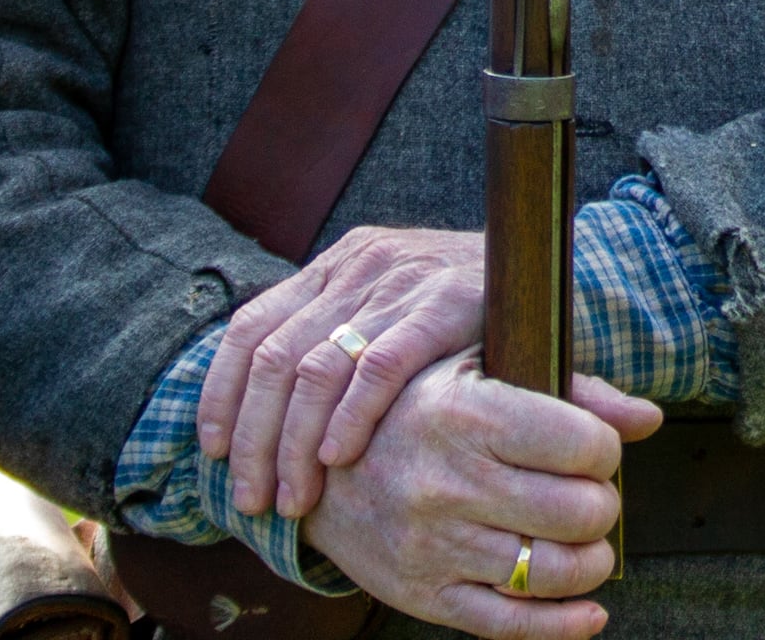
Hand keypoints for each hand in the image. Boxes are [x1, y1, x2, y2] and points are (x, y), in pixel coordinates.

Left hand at [197, 226, 484, 519]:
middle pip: (276, 357)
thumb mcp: (391, 306)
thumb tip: (264, 412)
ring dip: (294, 444)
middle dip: (253, 438)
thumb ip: (340, 338)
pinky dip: (352, 416)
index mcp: (337, 264)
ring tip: (294, 500)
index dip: (221, 392)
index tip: (212, 451)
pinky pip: (381, 365)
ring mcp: (401, 282)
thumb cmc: (462, 308)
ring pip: (318, 368)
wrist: (552, 264)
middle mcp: (360, 267)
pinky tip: (340, 458)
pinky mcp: (446, 305)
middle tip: (251, 498)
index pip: (250, 326)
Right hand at [302, 352, 659, 637]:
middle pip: (577, 513)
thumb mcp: (478, 369)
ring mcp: (434, 545)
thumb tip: (649, 419)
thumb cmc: (417, 404)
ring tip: (587, 546)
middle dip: (602, 508)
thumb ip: (568, 390)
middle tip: (593, 500)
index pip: (582, 445)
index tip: (595, 451)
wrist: (316, 465)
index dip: (605, 451)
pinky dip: (562, 625)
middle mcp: (449, 482)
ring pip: (551, 572)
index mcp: (467, 414)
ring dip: (590, 563)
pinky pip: (508, 624)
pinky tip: (588, 612)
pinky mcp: (422, 594)